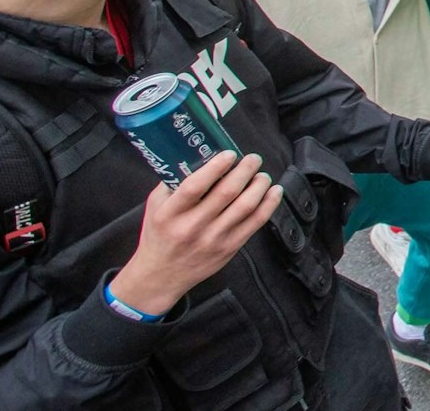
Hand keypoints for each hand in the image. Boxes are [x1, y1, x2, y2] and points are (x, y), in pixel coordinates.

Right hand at [109, 151, 281, 316]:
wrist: (161, 275)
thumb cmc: (159, 235)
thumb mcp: (155, 207)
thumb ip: (173, 183)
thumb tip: (198, 155)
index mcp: (170, 214)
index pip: (195, 187)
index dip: (216, 167)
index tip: (230, 154)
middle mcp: (192, 226)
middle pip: (227, 193)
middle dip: (245, 171)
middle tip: (253, 159)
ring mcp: (213, 239)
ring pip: (245, 207)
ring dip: (259, 186)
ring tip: (262, 175)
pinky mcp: (230, 248)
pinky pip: (255, 223)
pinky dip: (269, 204)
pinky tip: (274, 192)